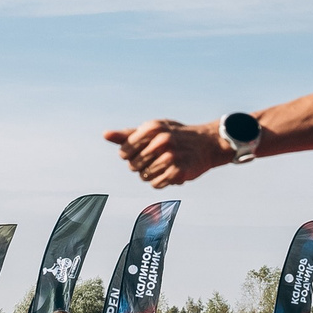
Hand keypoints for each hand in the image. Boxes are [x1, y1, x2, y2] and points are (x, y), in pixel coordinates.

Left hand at [104, 118, 228, 186]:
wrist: (207, 143)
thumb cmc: (175, 135)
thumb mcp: (153, 129)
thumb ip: (128, 135)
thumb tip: (105, 134)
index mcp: (151, 128)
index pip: (124, 152)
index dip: (131, 155)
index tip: (143, 151)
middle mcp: (161, 140)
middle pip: (133, 166)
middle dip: (142, 165)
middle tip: (157, 158)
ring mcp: (170, 156)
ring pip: (143, 176)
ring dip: (152, 175)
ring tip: (164, 165)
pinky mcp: (178, 171)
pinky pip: (155, 184)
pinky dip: (160, 182)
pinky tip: (170, 173)